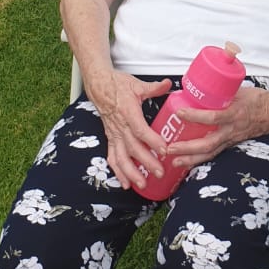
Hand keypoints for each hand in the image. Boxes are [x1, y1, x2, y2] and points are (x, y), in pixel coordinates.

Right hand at [86, 72, 172, 188]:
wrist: (99, 86)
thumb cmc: (117, 85)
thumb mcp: (137, 84)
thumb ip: (154, 87)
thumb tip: (169, 84)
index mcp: (128, 112)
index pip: (140, 130)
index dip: (152, 141)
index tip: (164, 149)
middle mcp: (120, 126)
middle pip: (133, 148)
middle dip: (146, 162)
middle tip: (159, 172)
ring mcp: (114, 134)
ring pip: (121, 157)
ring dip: (131, 172)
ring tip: (143, 184)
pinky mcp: (110, 138)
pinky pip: (112, 157)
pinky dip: (118, 172)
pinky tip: (126, 183)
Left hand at [166, 86, 268, 168]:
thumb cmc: (258, 100)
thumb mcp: (240, 90)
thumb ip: (221, 89)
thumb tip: (200, 82)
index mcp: (235, 114)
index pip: (213, 117)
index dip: (195, 116)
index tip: (180, 112)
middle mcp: (232, 130)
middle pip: (208, 144)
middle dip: (187, 148)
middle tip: (170, 147)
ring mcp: (231, 139)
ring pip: (210, 153)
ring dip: (191, 159)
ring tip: (174, 161)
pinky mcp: (230, 143)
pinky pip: (214, 153)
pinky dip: (200, 159)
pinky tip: (187, 162)